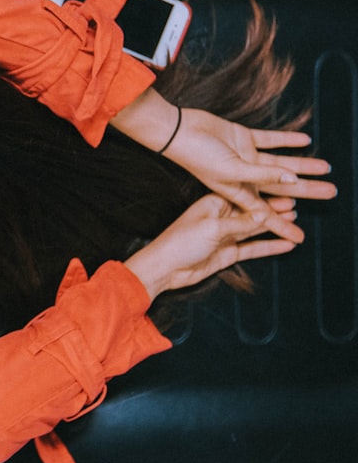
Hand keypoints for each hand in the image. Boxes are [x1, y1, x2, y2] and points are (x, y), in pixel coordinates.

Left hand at [125, 194, 298, 300]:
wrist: (164, 269)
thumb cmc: (181, 242)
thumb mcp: (212, 228)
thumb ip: (240, 223)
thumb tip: (266, 214)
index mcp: (214, 203)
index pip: (246, 198)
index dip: (266, 197)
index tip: (288, 193)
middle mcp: (222, 217)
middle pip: (253, 213)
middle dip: (275, 211)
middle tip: (298, 207)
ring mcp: (225, 236)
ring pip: (256, 230)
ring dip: (275, 228)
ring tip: (296, 222)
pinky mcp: (227, 253)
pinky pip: (253, 248)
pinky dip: (270, 246)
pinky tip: (287, 244)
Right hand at [162, 108, 336, 242]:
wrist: (176, 130)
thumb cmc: (196, 158)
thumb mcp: (230, 173)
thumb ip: (262, 176)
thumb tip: (292, 179)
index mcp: (235, 192)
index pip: (264, 214)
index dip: (282, 226)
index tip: (301, 238)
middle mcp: (242, 178)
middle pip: (280, 187)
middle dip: (305, 190)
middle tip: (331, 192)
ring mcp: (243, 158)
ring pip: (279, 164)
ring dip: (302, 164)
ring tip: (326, 167)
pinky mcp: (242, 138)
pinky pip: (270, 140)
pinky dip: (287, 140)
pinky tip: (304, 140)